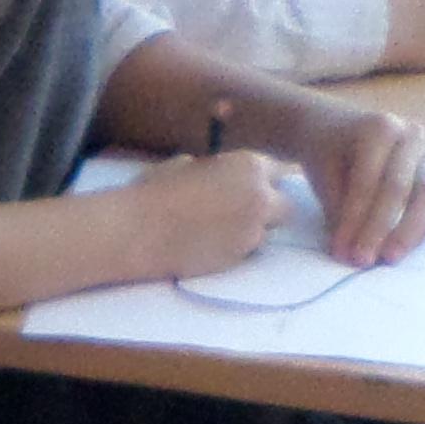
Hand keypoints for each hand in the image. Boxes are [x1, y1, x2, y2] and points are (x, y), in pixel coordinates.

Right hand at [132, 145, 295, 277]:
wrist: (139, 231)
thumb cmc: (155, 191)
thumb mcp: (189, 165)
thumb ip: (217, 169)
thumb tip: (220, 174)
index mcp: (249, 165)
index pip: (281, 171)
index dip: (267, 181)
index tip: (255, 188)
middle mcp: (260, 197)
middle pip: (285, 206)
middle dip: (269, 210)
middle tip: (242, 214)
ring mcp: (251, 231)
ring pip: (266, 233)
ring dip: (250, 233)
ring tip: (219, 233)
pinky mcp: (238, 259)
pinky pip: (245, 253)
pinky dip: (233, 251)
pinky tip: (208, 246)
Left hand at [294, 98, 424, 264]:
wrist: (341, 133)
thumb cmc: (330, 155)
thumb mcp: (324, 173)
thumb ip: (337, 205)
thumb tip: (350, 246)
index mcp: (379, 129)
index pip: (367, 180)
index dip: (354, 219)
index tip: (340, 251)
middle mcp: (410, 137)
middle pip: (398, 189)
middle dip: (378, 229)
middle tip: (361, 261)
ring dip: (408, 234)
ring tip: (387, 260)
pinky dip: (419, 232)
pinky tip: (400, 252)